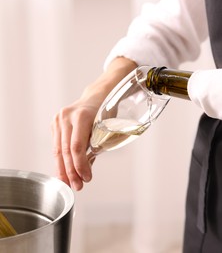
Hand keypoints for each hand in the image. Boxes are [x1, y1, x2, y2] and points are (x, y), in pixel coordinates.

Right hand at [51, 57, 136, 190]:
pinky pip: (57, 145)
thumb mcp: (107, 126)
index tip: (87, 178)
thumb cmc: (107, 110)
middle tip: (78, 186)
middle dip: (71, 171)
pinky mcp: (55, 123)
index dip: (80, 165)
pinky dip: (61, 160)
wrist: (97, 94)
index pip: (77, 146)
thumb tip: (87, 169)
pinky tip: (64, 172)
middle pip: (65, 150)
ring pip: (58, 150)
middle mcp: (66, 116)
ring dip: (64, 169)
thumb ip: (97, 146)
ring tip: (70, 184)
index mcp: (81, 116)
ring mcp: (58, 119)